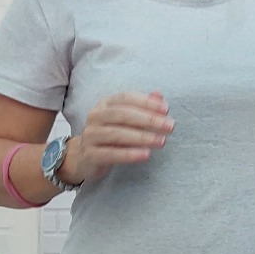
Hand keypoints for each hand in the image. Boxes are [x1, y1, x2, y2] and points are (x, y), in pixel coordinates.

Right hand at [57, 91, 172, 185]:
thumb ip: (143, 107)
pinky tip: (146, 155)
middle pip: (122, 114)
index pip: (126, 98)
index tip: (166, 109)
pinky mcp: (90, 154)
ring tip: (161, 142)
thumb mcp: (126, 120)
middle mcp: (95, 116)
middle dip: (148, 120)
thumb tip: (160, 96)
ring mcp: (90, 135)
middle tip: (170, 126)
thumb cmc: (111, 135)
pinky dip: (129, 154)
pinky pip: (111, 154)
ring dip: (142, 137)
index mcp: (105, 104)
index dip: (146, 102)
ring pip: (117, 134)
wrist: (84, 157)